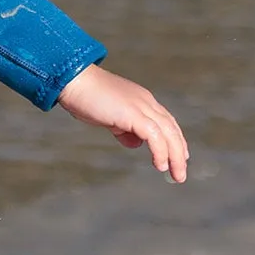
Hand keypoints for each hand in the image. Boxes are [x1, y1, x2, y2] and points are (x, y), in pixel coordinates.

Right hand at [57, 64, 188, 182]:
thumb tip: (135, 143)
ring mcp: (141, 106)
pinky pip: (154, 136)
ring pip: (168, 133)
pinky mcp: (133, 114)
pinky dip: (160, 151)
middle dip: (179, 152)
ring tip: (176, 174)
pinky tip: (161, 165)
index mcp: (142, 100)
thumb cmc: (85, 97)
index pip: (166, 122)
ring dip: (175, 156)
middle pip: (171, 128)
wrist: (74, 81)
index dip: (175, 139)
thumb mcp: (109, 116)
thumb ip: (123, 129)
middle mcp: (146, 102)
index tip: (179, 156)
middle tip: (181, 173)